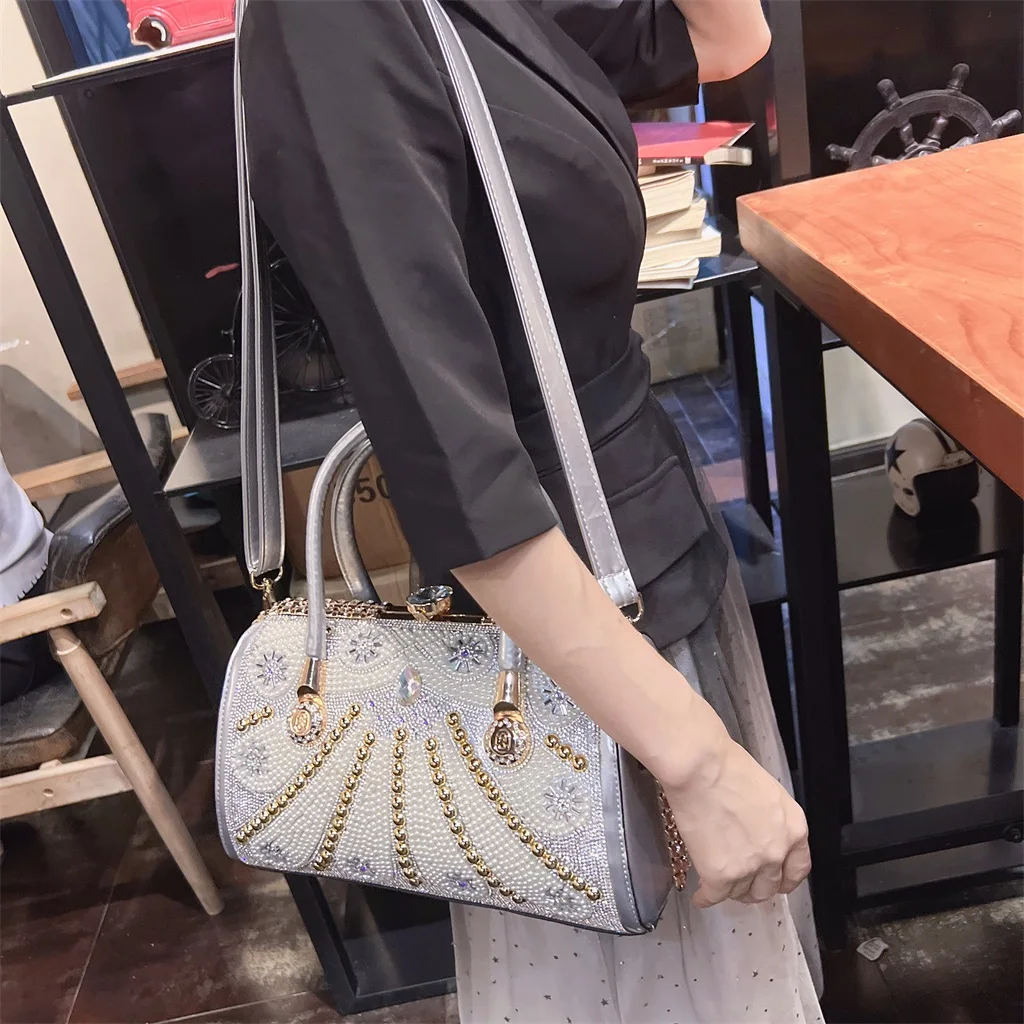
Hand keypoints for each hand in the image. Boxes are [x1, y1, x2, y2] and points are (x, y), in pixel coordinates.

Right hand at [664, 735, 810, 908]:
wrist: (700, 766)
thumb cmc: (727, 765)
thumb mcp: (766, 792)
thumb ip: (769, 820)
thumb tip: (755, 831)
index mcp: (794, 828)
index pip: (798, 868)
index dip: (785, 878)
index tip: (776, 882)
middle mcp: (777, 852)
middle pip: (769, 887)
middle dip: (754, 887)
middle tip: (741, 882)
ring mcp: (749, 866)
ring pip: (742, 893)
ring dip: (730, 890)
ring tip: (718, 884)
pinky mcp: (720, 874)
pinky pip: (714, 896)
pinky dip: (705, 897)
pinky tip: (700, 895)